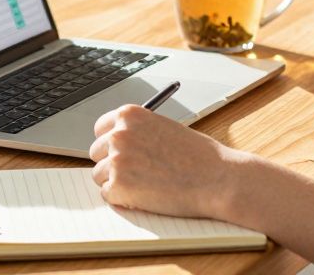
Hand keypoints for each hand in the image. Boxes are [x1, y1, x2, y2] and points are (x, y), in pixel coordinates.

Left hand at [90, 104, 245, 219]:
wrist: (217, 179)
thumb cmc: (198, 156)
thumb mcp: (164, 129)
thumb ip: (138, 133)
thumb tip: (116, 145)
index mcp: (129, 115)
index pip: (101, 129)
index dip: (111, 143)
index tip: (120, 152)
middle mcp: (118, 134)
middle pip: (96, 152)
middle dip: (112, 163)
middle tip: (136, 173)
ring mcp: (116, 160)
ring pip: (100, 175)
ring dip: (118, 182)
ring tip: (147, 184)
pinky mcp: (118, 186)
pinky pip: (108, 195)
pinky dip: (123, 199)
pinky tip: (146, 195)